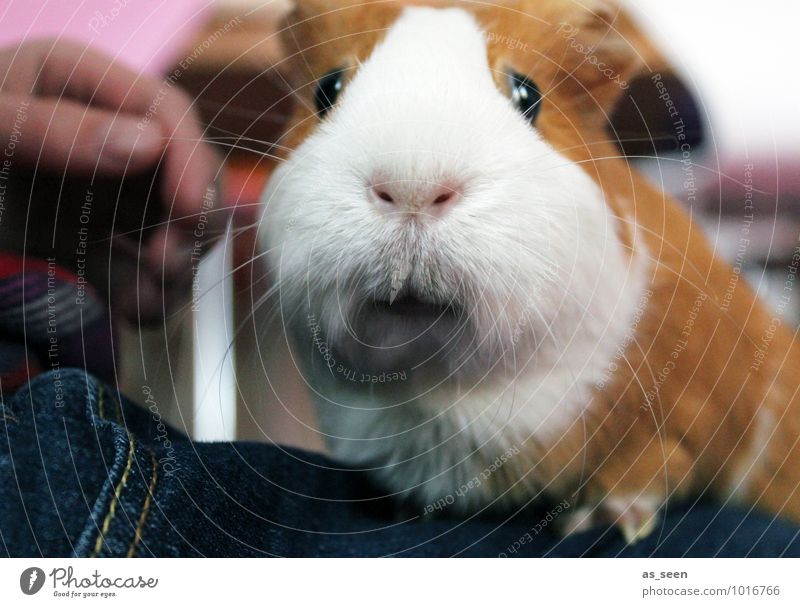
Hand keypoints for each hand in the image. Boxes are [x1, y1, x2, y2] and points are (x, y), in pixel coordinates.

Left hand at [0, 38, 225, 322]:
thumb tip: (148, 144)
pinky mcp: (102, 246)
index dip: (191, 161)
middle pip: (188, 176)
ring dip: (176, 269)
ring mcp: (110, 198)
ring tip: (142, 298)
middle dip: (191, 223)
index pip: (167, 114)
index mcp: (83, 87)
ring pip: (180, 231)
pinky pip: (149, 274)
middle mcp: (112, 142)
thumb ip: (51, 127)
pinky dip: (153, 298)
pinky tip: (131, 310)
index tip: (188, 212)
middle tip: (165, 263)